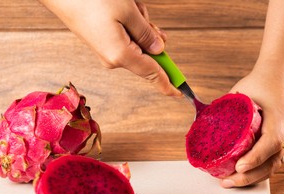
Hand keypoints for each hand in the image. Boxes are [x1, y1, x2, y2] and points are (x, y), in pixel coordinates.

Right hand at [39, 0, 181, 96]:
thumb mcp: (127, 11)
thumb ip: (146, 33)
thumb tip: (159, 48)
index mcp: (120, 55)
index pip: (152, 74)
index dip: (168, 84)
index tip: (180, 94)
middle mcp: (114, 59)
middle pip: (147, 54)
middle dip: (150, 35)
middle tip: (145, 17)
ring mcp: (107, 52)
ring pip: (138, 42)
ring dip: (139, 24)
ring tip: (126, 7)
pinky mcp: (103, 43)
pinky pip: (127, 37)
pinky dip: (130, 24)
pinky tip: (122, 9)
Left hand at [220, 66, 283, 187]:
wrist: (280, 77)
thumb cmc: (260, 83)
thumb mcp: (241, 93)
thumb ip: (224, 109)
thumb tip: (200, 123)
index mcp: (278, 116)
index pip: (271, 142)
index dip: (255, 157)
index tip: (239, 167)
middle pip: (272, 162)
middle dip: (249, 176)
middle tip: (227, 181)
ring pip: (273, 166)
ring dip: (252, 178)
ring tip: (231, 182)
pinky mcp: (282, 142)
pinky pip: (272, 162)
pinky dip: (257, 172)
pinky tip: (242, 176)